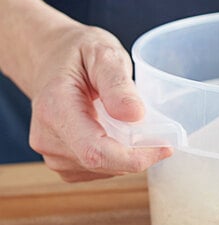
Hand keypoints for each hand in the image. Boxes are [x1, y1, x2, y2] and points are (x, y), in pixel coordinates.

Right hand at [28, 24, 171, 181]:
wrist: (50, 60)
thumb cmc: (78, 54)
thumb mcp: (103, 54)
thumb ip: (117, 84)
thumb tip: (135, 115)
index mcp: (55, 109)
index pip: (96, 152)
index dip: (134, 158)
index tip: (165, 147)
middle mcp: (47, 137)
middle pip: (104, 163)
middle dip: (138, 153)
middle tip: (158, 130)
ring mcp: (51, 154)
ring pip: (105, 170)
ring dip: (128, 154)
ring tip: (129, 124)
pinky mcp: (61, 163)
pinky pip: (99, 170)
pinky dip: (117, 157)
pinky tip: (116, 133)